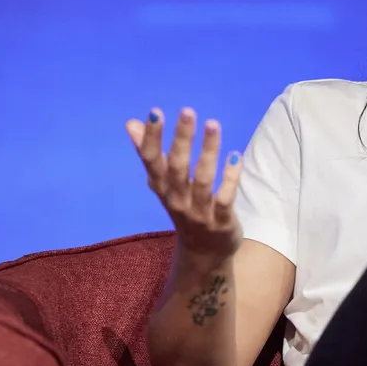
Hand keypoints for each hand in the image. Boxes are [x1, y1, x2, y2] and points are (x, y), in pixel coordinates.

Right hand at [126, 107, 242, 266]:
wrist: (203, 253)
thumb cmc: (184, 208)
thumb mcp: (164, 184)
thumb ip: (150, 154)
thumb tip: (131, 123)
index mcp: (162, 188)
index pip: (152, 161)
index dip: (151, 138)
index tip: (155, 112)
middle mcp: (177, 200)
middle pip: (177, 168)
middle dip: (181, 139)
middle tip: (187, 112)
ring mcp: (199, 212)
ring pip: (202, 180)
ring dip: (208, 151)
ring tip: (212, 124)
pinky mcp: (221, 221)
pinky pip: (225, 198)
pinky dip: (230, 177)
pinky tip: (235, 156)